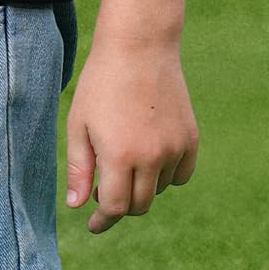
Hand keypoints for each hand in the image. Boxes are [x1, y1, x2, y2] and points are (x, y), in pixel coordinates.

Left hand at [64, 37, 198, 233]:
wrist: (139, 45)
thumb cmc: (101, 82)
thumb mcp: (79, 123)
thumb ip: (78, 168)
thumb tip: (78, 206)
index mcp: (119, 156)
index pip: (114, 208)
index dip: (102, 220)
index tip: (94, 224)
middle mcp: (151, 158)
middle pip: (139, 205)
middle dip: (120, 204)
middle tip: (104, 188)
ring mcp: (174, 148)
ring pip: (159, 189)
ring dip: (141, 185)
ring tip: (124, 156)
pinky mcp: (190, 138)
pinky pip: (181, 174)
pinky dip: (166, 175)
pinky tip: (150, 157)